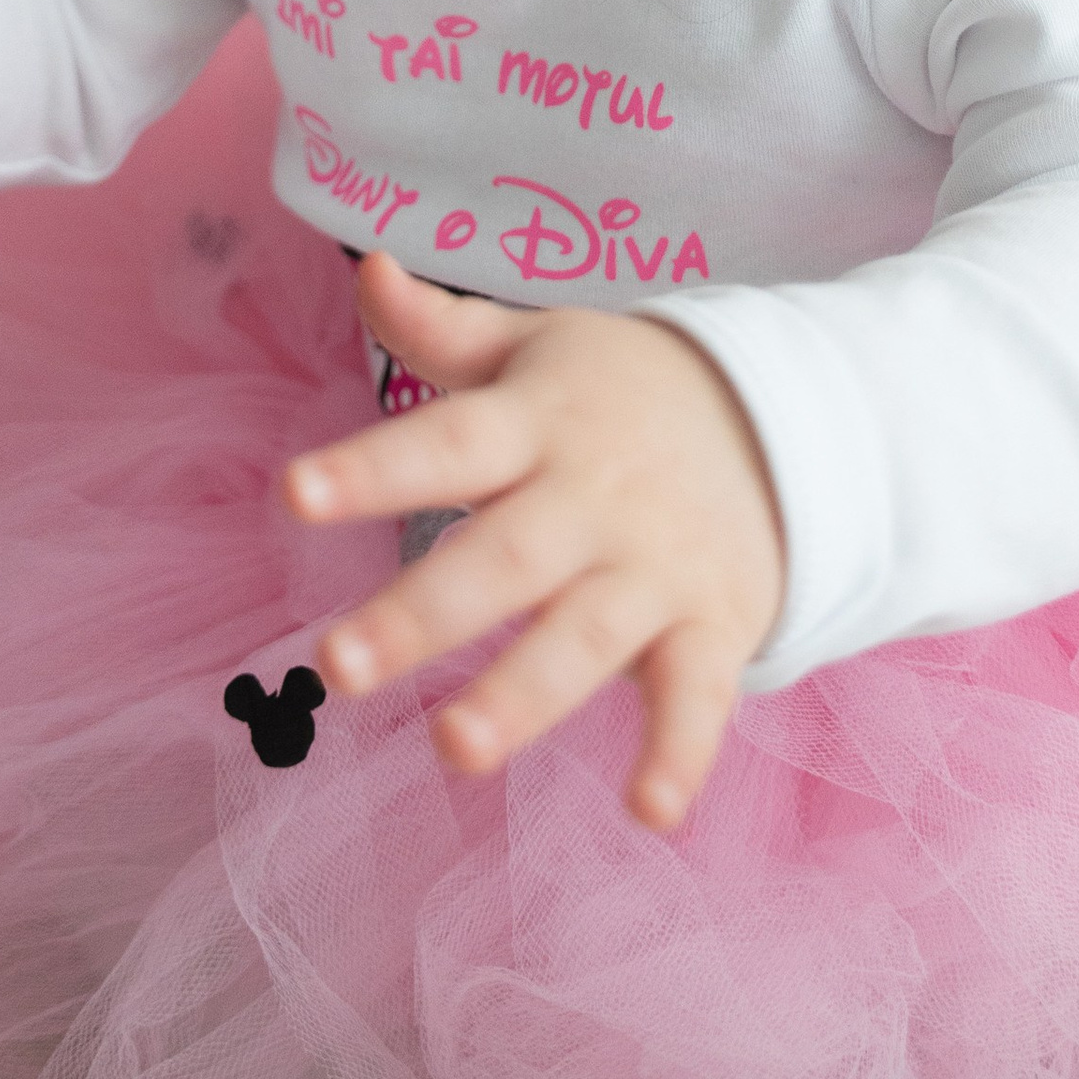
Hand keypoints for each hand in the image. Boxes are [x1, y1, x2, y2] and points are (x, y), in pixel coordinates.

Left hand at [287, 249, 785, 830]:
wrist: (784, 417)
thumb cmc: (622, 391)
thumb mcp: (539, 346)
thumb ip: (445, 328)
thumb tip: (368, 267)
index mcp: (538, 423)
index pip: (445, 442)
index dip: (372, 468)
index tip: (294, 494)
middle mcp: (591, 497)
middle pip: (502, 557)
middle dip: (421, 613)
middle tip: (334, 667)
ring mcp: (655, 565)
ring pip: (585, 634)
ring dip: (524, 695)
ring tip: (454, 749)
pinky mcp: (712, 624)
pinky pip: (698, 694)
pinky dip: (680, 751)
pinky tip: (649, 811)